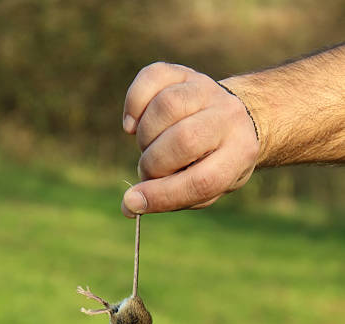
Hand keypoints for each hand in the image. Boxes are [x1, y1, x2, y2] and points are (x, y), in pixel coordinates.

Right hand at [121, 62, 259, 216]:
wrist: (233, 120)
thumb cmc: (211, 163)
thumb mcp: (203, 189)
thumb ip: (169, 198)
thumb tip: (128, 206)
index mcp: (240, 154)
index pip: (201, 181)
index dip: (163, 195)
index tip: (134, 203)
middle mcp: (229, 117)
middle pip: (183, 140)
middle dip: (154, 164)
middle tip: (151, 171)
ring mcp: (207, 89)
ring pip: (166, 107)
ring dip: (145, 136)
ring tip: (150, 147)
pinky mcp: (184, 73)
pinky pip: (151, 79)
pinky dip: (134, 103)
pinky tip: (134, 123)